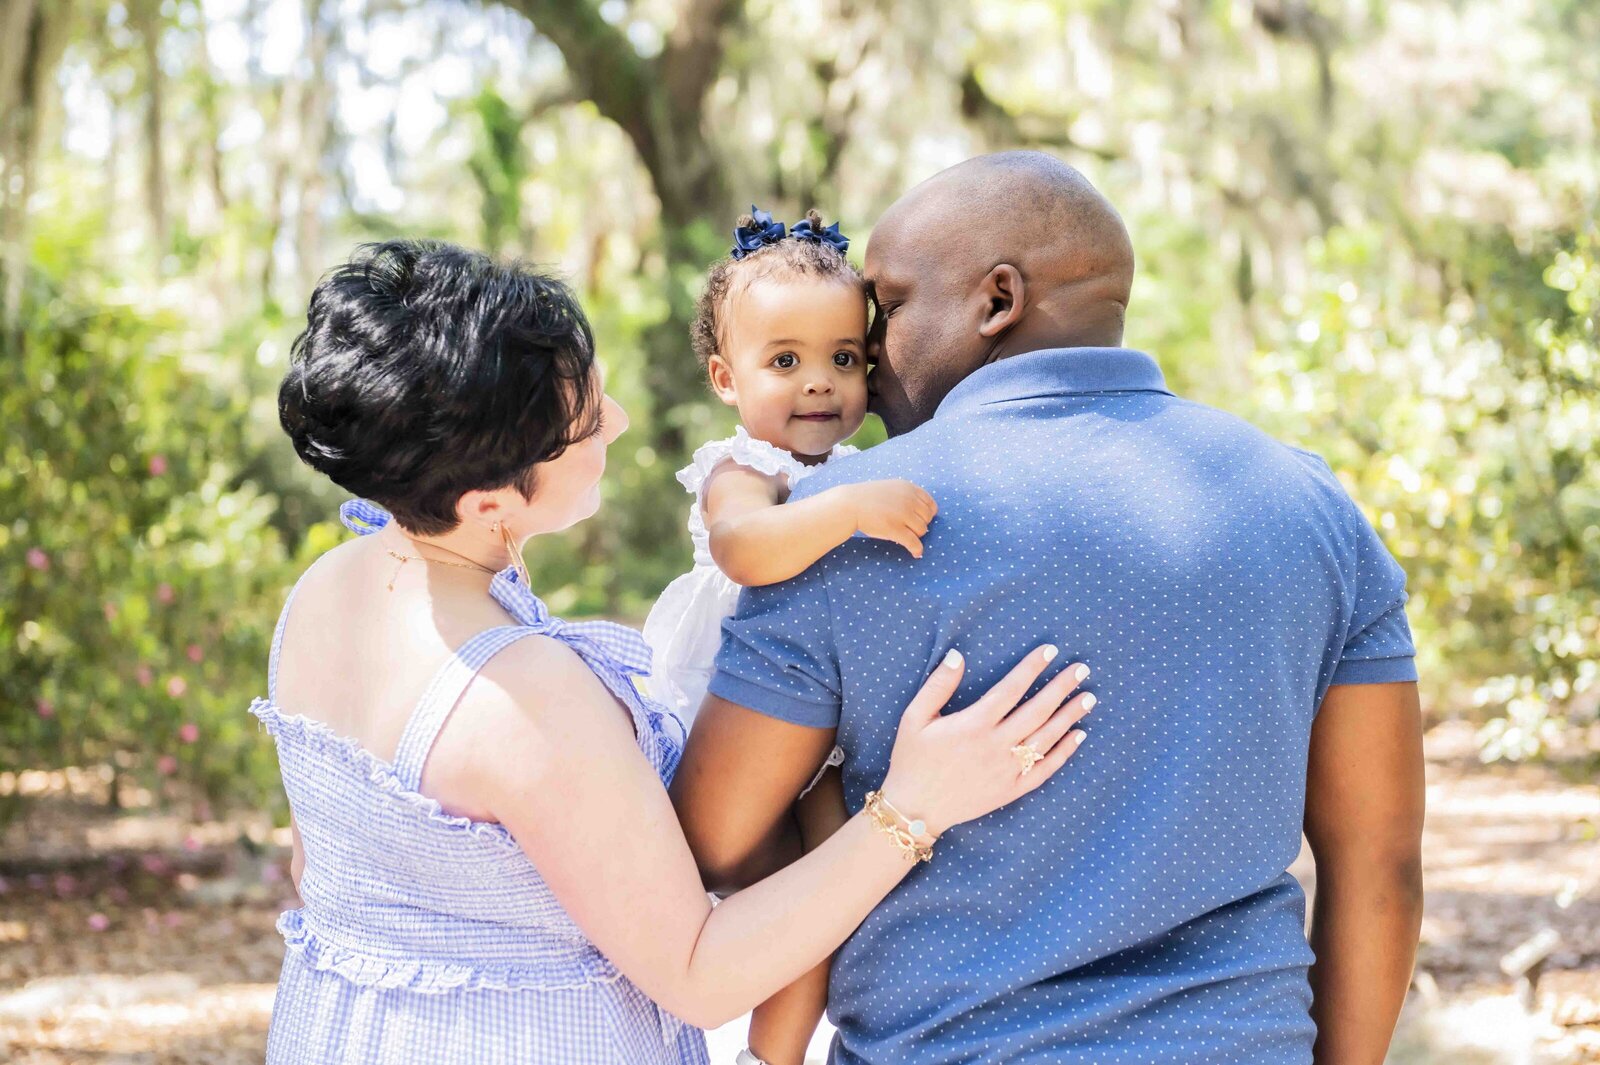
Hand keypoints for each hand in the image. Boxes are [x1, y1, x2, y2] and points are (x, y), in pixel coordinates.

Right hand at [844, 480, 936, 557]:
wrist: (849, 504)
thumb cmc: (868, 498)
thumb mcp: (891, 488)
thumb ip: (907, 496)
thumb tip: (924, 511)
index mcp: (909, 488)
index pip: (931, 505)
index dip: (927, 515)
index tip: (920, 521)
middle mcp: (909, 499)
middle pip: (927, 519)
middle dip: (920, 525)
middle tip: (909, 529)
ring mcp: (902, 514)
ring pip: (922, 531)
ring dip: (916, 536)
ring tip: (905, 537)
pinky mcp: (895, 528)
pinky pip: (914, 542)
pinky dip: (917, 550)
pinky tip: (916, 553)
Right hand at [879, 646, 1093, 836]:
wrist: (916, 810)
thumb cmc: (913, 760)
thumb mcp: (914, 718)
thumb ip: (938, 685)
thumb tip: (959, 655)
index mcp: (973, 725)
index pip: (1011, 689)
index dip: (1032, 668)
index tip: (1051, 651)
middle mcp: (995, 746)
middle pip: (1037, 711)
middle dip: (1061, 687)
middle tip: (1081, 670)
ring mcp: (1007, 770)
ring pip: (1047, 738)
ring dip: (1069, 716)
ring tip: (1088, 697)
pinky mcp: (1012, 789)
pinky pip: (1045, 769)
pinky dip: (1064, 752)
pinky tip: (1078, 736)